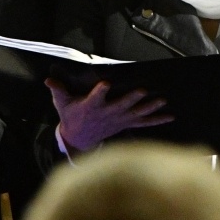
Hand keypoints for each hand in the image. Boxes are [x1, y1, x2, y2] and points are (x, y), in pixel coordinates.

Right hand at [48, 79, 172, 153]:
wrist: (78, 139)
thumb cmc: (72, 116)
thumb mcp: (62, 104)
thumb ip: (58, 90)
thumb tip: (48, 80)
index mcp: (91, 107)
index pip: (95, 98)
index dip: (99, 92)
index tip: (105, 83)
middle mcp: (107, 114)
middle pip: (120, 105)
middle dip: (131, 99)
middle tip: (142, 90)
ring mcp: (119, 120)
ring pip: (136, 114)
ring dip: (150, 108)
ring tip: (163, 100)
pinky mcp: (127, 124)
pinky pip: (144, 123)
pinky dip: (158, 120)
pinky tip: (171, 116)